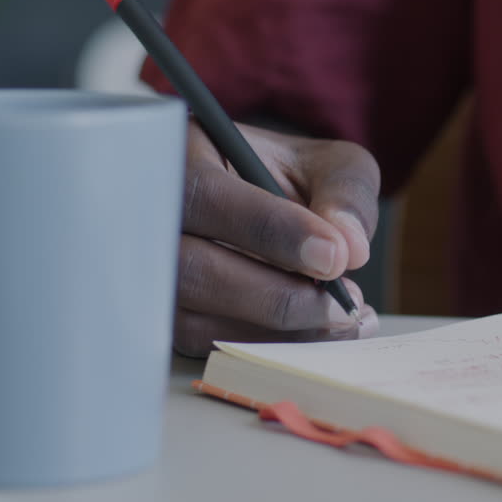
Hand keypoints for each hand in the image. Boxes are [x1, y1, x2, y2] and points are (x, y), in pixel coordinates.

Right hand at [173, 120, 380, 356]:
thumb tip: (349, 247)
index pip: (207, 195)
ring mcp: (152, 272)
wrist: (269, 203)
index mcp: (184, 155)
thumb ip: (344, 193)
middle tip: (343, 302)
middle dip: (277, 295)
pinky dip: (266, 346)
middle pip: (192, 268)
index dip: (270, 230)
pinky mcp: (168, 315)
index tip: (334, 258)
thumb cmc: (294, 177)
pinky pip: (206, 344)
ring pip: (196, 318)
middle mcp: (152, 216)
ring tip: (341, 318)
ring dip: (275, 330)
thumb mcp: (330, 165)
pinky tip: (317, 332)